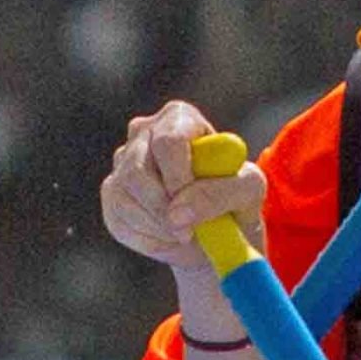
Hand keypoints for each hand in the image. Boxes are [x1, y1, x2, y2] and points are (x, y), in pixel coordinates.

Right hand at [102, 101, 263, 275]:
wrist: (219, 231)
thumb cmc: (237, 200)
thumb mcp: (248, 191)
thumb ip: (222, 193)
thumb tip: (178, 213)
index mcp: (180, 118)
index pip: (169, 141)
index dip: (178, 177)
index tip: (189, 208)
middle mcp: (144, 132)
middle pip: (139, 169)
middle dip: (165, 208)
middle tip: (188, 232)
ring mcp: (123, 162)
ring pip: (124, 196)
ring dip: (160, 227)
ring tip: (188, 236)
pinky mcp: (112, 194)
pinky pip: (120, 220)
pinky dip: (149, 240)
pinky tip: (171, 239)